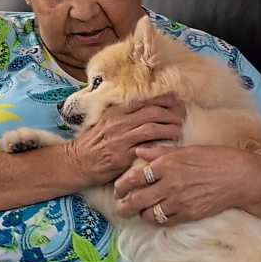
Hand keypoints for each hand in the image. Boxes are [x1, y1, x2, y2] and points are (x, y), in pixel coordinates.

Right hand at [67, 93, 184, 187]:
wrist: (77, 163)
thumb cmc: (93, 143)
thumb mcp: (105, 122)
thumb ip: (122, 115)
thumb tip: (145, 108)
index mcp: (116, 112)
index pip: (144, 100)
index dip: (163, 99)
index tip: (177, 100)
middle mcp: (119, 122)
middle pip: (152, 112)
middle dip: (171, 113)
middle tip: (183, 116)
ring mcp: (120, 139)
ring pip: (152, 128)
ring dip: (170, 128)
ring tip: (181, 130)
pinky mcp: (122, 156)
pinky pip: (146, 148)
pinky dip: (160, 146)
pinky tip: (170, 147)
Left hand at [114, 145, 260, 225]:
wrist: (236, 176)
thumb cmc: (211, 158)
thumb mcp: (184, 149)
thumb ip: (158, 152)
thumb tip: (139, 151)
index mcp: (166, 165)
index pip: (135, 177)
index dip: (122, 185)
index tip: (117, 188)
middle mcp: (169, 184)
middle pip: (137, 199)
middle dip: (123, 205)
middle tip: (119, 206)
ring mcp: (179, 201)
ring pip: (149, 213)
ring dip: (140, 213)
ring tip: (136, 211)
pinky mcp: (188, 214)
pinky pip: (165, 221)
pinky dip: (156, 220)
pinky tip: (154, 215)